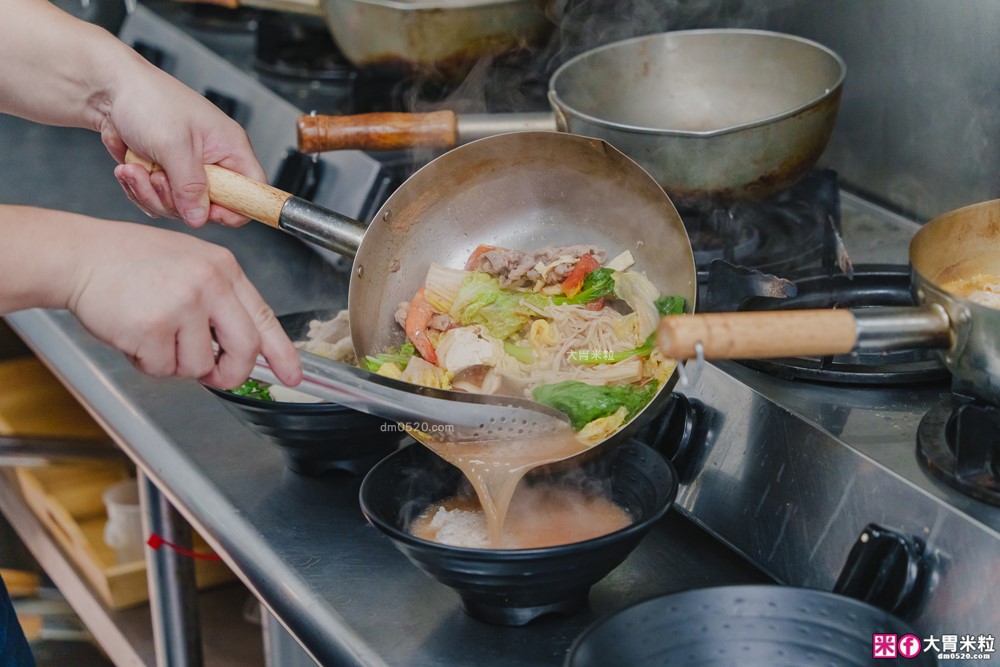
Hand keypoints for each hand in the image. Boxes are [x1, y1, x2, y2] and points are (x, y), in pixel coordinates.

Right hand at [66, 219, 301, 388]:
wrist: (80, 256)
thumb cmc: (130, 262)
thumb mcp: (189, 265)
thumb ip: (218, 302)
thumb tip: (240, 350)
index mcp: (223, 268)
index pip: (264, 316)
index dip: (282, 352)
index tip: (292, 375)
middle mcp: (209, 283)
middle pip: (245, 349)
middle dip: (232, 373)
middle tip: (216, 377)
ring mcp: (183, 304)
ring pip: (200, 365)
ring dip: (176, 363)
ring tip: (154, 333)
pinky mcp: (153, 327)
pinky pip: (164, 369)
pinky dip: (148, 363)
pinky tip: (135, 335)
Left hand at [105, 54, 265, 228]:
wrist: (108, 88)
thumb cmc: (147, 99)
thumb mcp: (173, 144)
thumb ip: (189, 186)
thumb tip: (199, 218)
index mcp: (229, 148)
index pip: (252, 191)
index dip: (236, 208)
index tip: (208, 212)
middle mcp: (213, 162)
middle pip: (210, 207)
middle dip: (176, 201)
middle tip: (157, 178)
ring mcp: (186, 170)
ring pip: (179, 207)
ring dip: (150, 194)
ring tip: (134, 169)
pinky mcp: (164, 176)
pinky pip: (157, 201)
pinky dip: (138, 190)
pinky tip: (128, 169)